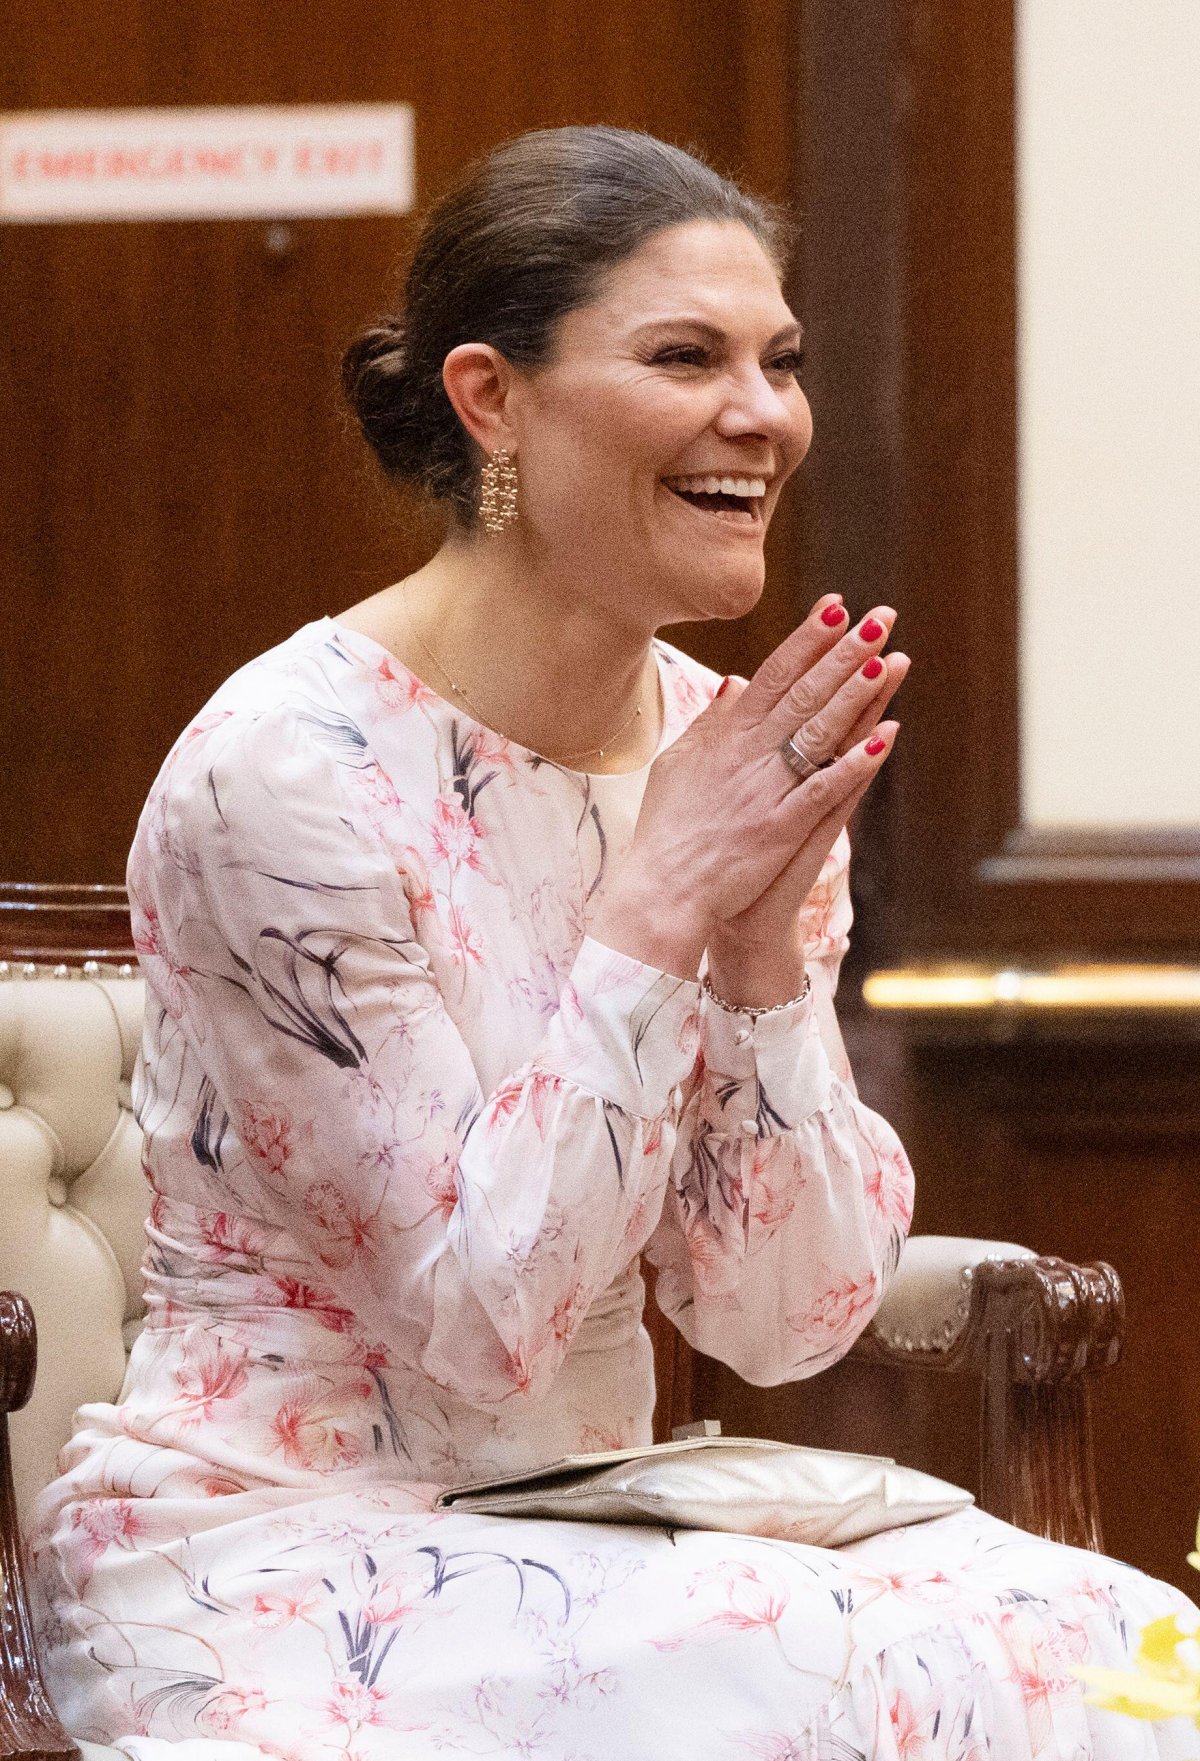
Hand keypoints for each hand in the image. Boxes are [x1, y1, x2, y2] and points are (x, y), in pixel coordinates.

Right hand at [590, 595, 905, 981]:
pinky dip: (854, 764)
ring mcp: (765, 791)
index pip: (773, 675)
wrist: (660, 892)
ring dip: (855, 695)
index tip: (836, 607)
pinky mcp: (779, 828)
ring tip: (888, 660)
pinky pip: (823, 790)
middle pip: (802, 693)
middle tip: (879, 617)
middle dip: (843, 653)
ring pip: (817, 732)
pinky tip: (884, 739)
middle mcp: (747, 755)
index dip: (807, 639)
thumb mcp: (677, 766)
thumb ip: (709, 724)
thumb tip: (735, 682)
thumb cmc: (666, 830)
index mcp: (725, 737)